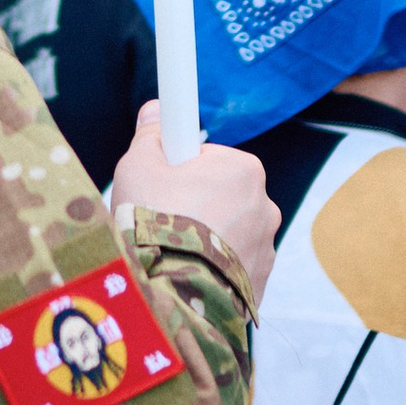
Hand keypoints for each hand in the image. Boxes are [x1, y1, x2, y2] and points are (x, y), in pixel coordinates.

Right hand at [110, 102, 278, 298]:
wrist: (171, 295)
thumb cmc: (154, 223)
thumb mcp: (139, 167)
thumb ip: (151, 135)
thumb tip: (156, 109)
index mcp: (244, 170)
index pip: (208, 159)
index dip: (178, 171)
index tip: (161, 186)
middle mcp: (265, 207)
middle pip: (219, 196)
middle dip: (193, 206)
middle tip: (159, 222)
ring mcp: (266, 250)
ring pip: (227, 235)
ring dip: (204, 241)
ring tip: (171, 256)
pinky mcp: (260, 285)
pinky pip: (231, 269)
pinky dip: (212, 271)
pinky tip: (186, 277)